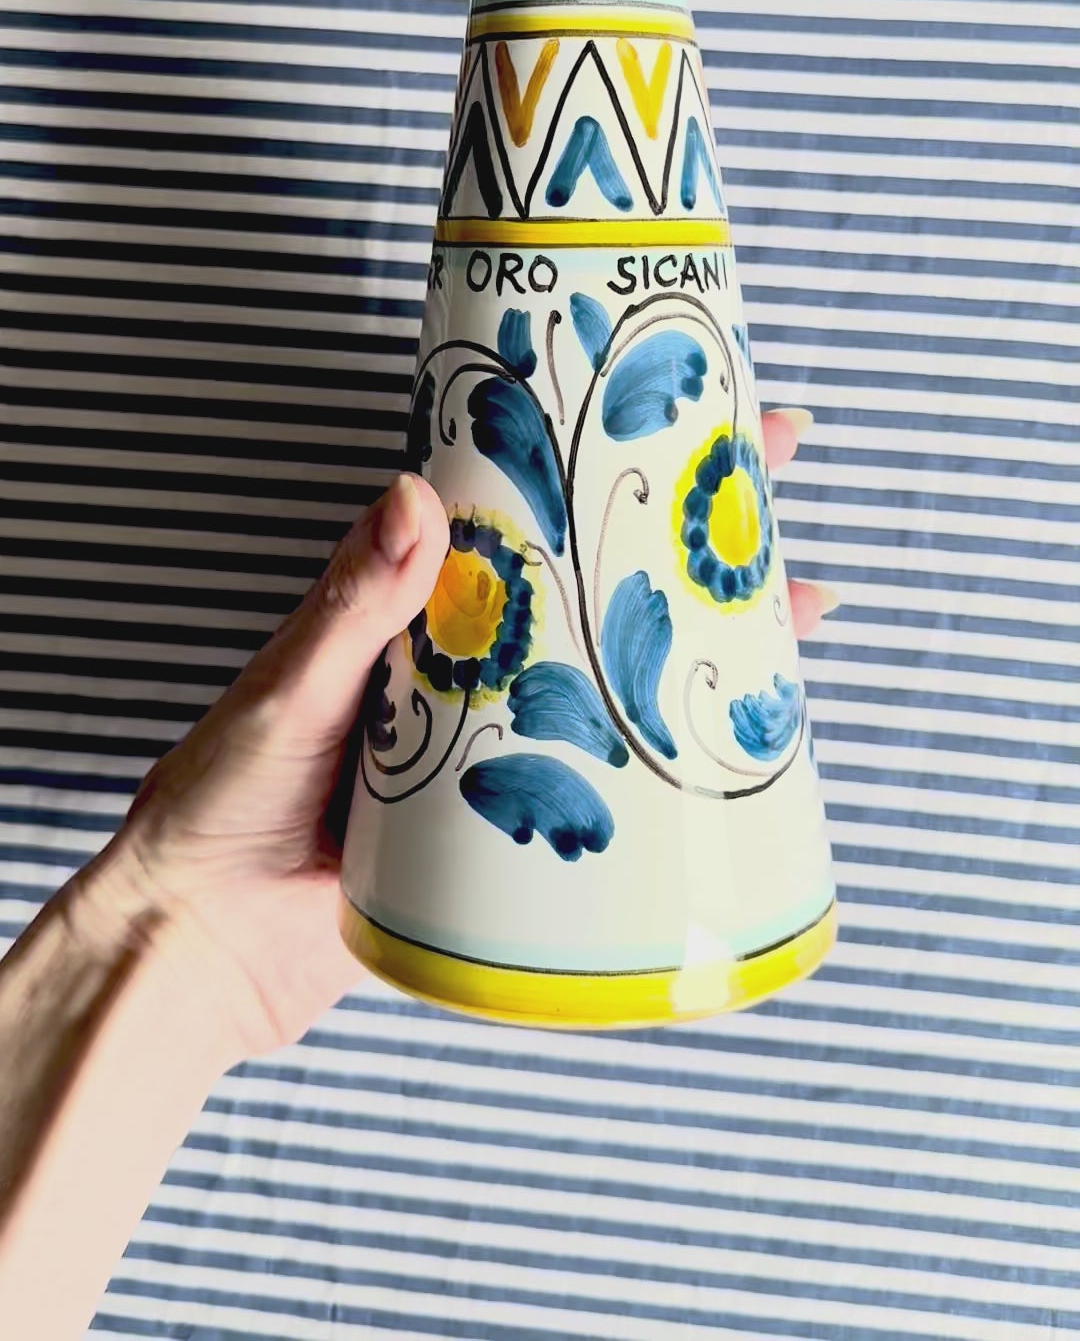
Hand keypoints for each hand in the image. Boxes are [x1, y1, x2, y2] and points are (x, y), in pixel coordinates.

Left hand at [81, 412, 833, 1067]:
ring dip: (708, 638)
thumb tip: (414, 494)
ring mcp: (501, 739)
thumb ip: (350, 608)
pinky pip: (609, 776)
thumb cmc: (217, 804)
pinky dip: (677, 759)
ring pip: (622, 669)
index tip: (685, 395)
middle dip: (689, 524)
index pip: (525, 501)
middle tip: (779, 476)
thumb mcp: (287, 694)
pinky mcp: (516, 824)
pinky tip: (744, 752)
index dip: (601, 444)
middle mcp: (473, 660)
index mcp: (418, 608)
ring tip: (800, 613)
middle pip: (599, 575)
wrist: (199, 950)